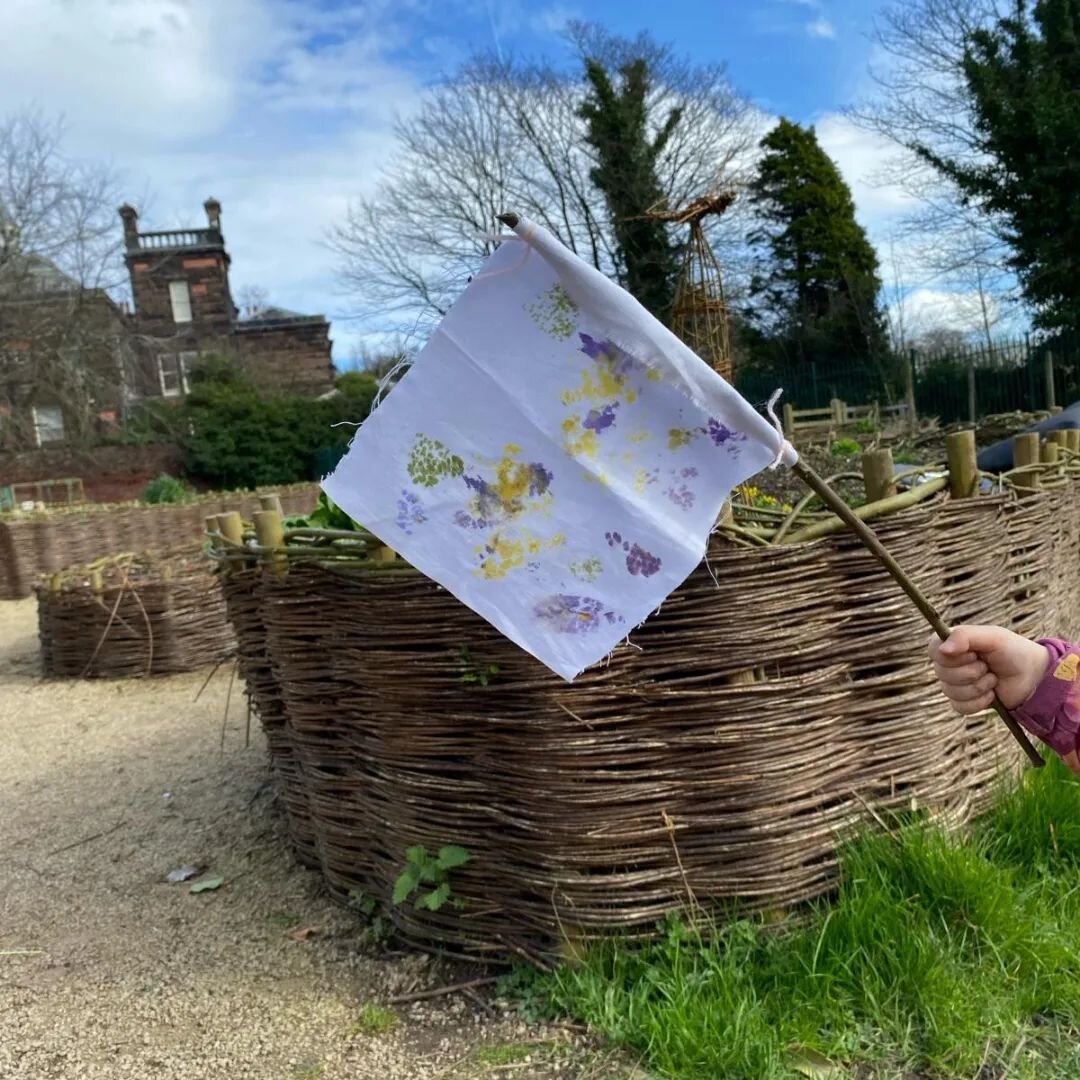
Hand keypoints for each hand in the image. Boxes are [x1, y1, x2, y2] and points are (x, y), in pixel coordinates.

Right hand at [929, 624, 1048, 713]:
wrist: (1033, 677)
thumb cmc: (1013, 651)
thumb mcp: (992, 637)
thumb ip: (965, 636)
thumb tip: (942, 649)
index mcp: (951, 644)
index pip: (934, 650)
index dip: (952, 656)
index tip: (973, 654)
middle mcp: (949, 664)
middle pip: (942, 673)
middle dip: (971, 672)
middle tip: (988, 666)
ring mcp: (954, 684)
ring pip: (950, 691)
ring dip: (978, 687)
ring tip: (993, 679)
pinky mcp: (964, 702)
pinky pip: (959, 707)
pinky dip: (979, 702)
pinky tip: (991, 695)